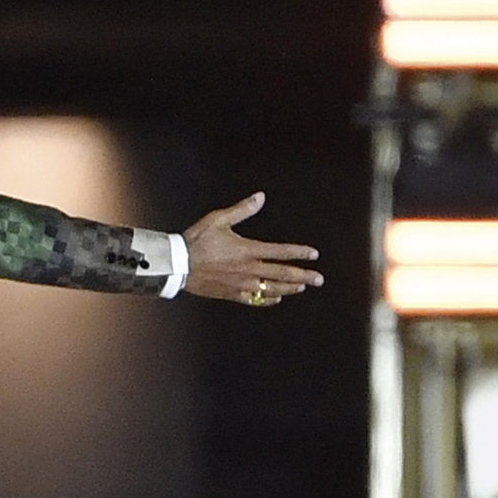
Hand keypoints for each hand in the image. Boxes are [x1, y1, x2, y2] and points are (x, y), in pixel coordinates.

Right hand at [181, 193, 323, 305]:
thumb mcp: (218, 220)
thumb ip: (242, 210)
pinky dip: (268, 299)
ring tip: (302, 288)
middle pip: (282, 274)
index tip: (314, 254)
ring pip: (272, 289)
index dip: (299, 252)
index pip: (280, 251)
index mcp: (248, 250)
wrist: (178, 265)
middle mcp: (248, 269)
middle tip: (319, 279)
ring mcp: (241, 284)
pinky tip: (276, 298)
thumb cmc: (197, 241)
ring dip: (290, 288)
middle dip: (303, 276)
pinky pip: (254, 300)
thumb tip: (260, 197)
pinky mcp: (231, 294)